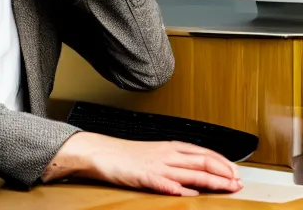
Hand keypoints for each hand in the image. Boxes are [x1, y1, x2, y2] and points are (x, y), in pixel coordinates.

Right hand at [42, 132, 242, 196]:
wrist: (103, 152)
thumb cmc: (128, 156)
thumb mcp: (155, 155)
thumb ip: (175, 166)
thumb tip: (193, 181)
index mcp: (170, 148)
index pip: (202, 153)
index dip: (222, 163)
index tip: (236, 172)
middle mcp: (167, 154)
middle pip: (201, 162)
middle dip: (223, 172)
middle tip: (239, 183)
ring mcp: (157, 165)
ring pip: (189, 173)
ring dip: (210, 181)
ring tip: (226, 188)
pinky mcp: (144, 176)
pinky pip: (164, 183)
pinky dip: (177, 189)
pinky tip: (188, 194)